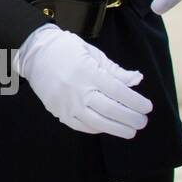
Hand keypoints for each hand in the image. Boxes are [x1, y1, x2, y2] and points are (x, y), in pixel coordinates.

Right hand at [16, 23, 152, 138]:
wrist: (34, 54)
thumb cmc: (65, 50)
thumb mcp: (92, 53)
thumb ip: (115, 69)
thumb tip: (136, 80)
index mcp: (88, 72)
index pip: (118, 91)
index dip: (135, 101)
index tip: (147, 107)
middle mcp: (79, 90)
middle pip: (110, 109)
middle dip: (131, 118)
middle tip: (143, 122)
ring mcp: (67, 103)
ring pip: (97, 122)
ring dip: (117, 129)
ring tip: (130, 131)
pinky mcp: (59, 111)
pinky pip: (81, 125)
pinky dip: (96, 128)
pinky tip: (107, 127)